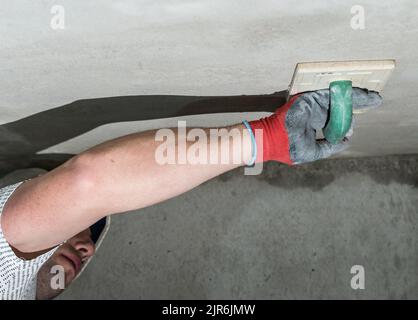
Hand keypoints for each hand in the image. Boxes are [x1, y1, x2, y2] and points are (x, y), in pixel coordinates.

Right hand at [248, 87, 381, 164]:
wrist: (272, 140)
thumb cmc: (289, 148)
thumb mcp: (313, 151)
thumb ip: (329, 146)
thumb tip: (346, 140)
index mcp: (315, 124)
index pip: (336, 121)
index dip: (348, 121)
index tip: (358, 122)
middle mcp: (316, 113)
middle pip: (340, 108)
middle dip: (358, 104)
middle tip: (374, 101)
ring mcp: (313, 105)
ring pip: (339, 100)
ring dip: (358, 98)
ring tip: (375, 98)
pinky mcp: (312, 99)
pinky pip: (333, 95)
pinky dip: (349, 95)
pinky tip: (365, 96)